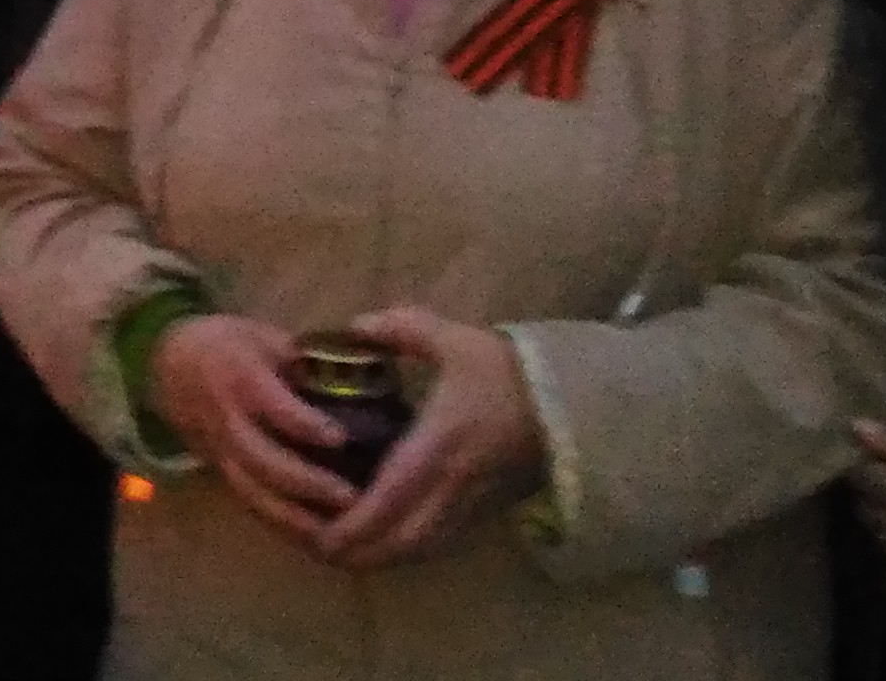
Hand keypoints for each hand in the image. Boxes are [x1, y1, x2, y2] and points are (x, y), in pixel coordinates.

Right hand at [148, 314, 366, 559]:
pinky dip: (279, 524)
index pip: (273, 406)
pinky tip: (312, 537)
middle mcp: (227, 420)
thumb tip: (359, 379)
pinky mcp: (220, 473)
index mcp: (239, 378)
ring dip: (292, 516)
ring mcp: (220, 451)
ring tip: (335, 531)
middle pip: (262, 459)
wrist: (170, 363)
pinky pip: (248, 503)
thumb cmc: (230, 345)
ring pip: (252, 491)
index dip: (305, 424)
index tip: (342, 437)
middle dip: (306, 482)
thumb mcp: (266, 337)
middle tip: (350, 497)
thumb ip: (306, 362)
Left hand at [312, 306, 547, 567]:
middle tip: (315, 545)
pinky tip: (380, 541)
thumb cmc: (506, 373)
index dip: (351, 525)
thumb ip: (401, 329)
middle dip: (354, 553)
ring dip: (377, 558)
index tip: (316, 533)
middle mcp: (451, 487)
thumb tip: (354, 326)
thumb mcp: (453, 341)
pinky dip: (403, 552)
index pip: (388, 499)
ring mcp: (470, 507)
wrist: (570, 404)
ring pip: (417, 552)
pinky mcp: (483, 515)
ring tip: (339, 549)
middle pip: (397, 542)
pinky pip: (437, 546)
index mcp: (438, 445)